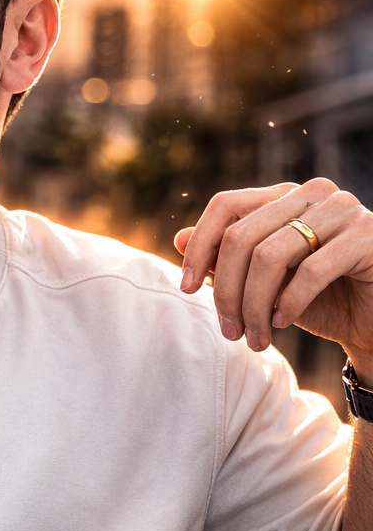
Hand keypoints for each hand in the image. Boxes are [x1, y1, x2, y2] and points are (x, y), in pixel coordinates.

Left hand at [175, 178, 372, 381]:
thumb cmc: (321, 299)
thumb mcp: (265, 281)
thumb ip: (226, 258)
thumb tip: (178, 238)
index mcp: (283, 196)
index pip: (225, 206)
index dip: (199, 246)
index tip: (187, 288)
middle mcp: (312, 194)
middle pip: (241, 236)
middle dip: (227, 289)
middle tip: (228, 330)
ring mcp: (342, 210)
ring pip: (269, 255)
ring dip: (254, 305)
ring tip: (255, 337)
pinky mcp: (367, 237)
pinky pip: (310, 270)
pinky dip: (288, 302)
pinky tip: (283, 323)